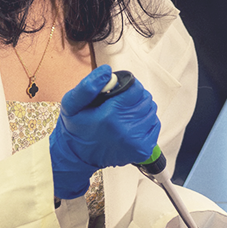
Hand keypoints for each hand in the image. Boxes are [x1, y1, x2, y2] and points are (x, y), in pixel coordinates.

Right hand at [47, 65, 159, 199]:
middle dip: (135, 96)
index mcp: (110, 116)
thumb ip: (88, 85)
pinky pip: (155, 125)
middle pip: (145, 99)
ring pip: (151, 111)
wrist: (78, 155)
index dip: (129, 85)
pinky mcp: (142, 150)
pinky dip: (146, 121)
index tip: (119, 90)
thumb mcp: (71, 103)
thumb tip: (107, 71)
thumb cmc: (76, 128)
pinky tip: (132, 123)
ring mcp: (136, 142)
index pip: (136, 89)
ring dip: (141, 108)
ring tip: (126, 112)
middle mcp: (125, 130)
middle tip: (121, 102)